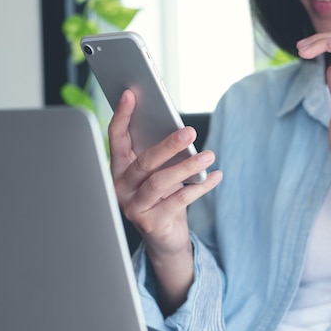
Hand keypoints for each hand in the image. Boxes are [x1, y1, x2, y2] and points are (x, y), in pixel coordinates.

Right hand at [108, 89, 221, 256]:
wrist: (164, 237)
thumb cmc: (162, 195)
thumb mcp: (158, 171)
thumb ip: (160, 152)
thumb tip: (178, 128)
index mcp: (119, 168)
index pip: (115, 137)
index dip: (121, 115)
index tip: (130, 94)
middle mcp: (121, 186)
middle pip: (143, 161)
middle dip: (168, 145)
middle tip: (190, 131)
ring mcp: (133, 206)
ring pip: (160, 182)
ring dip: (187, 166)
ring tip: (209, 155)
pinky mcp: (150, 223)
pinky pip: (178, 201)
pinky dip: (200, 188)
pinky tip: (215, 176)